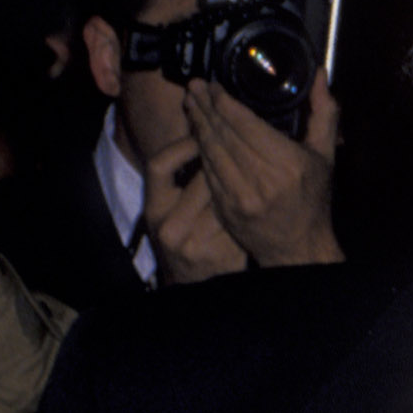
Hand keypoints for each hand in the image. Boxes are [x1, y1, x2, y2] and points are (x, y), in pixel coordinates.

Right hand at [143, 130, 248, 285]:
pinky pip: (240, 218)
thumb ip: (180, 178)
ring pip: (224, 199)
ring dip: (239, 179)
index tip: (201, 130)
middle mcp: (170, 228)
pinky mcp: (223, 255)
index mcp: (154, 209)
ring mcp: (197, 244)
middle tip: (236, 138)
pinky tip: (258, 190)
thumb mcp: (169, 210)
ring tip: (252, 160)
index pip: (160, 165)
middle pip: (200, 180)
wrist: (194, 283)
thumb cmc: (185, 236)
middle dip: (220, 158)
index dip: (181, 144)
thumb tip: (201, 128)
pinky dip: (248, 203)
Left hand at [180, 67, 342, 268]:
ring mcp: (241, 196)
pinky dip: (200, 152)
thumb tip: (320, 75)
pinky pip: (208, 173)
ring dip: (198, 126)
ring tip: (191, 105)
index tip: (214, 87)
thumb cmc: (313, 202)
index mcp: (287, 163)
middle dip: (205, 108)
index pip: (244, 123)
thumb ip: (324, 113)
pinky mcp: (226, 209)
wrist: (298, 250)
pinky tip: (196, 135)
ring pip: (211, 152)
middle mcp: (262, 180)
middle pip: (223, 134)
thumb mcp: (325, 157)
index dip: (224, 102)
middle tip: (194, 88)